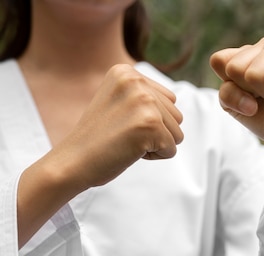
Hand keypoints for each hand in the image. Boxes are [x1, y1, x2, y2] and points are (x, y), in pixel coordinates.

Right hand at [53, 64, 183, 190]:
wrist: (72, 162)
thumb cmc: (98, 138)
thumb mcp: (119, 103)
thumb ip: (144, 95)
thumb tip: (175, 96)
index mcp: (127, 72)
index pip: (170, 101)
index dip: (151, 120)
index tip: (121, 122)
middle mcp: (136, 81)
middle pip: (177, 116)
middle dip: (156, 133)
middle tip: (123, 134)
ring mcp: (143, 102)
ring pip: (177, 134)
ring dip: (156, 144)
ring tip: (126, 141)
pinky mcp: (150, 125)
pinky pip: (171, 150)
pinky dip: (154, 157)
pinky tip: (128, 151)